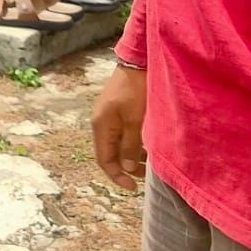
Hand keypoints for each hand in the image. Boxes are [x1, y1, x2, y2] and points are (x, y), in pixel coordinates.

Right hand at [91, 65, 147, 190]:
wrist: (136, 63)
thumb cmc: (136, 91)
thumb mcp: (135, 121)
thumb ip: (130, 146)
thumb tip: (128, 168)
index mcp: (101, 126)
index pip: (104, 159)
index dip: (117, 176)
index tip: (133, 187)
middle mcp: (101, 123)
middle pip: (109, 153)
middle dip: (125, 168)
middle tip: (145, 176)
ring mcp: (108, 117)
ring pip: (116, 145)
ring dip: (130, 157)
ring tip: (148, 163)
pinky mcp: (116, 111)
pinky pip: (121, 135)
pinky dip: (132, 145)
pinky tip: (146, 147)